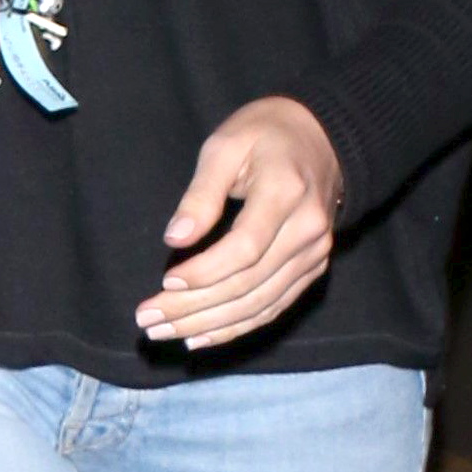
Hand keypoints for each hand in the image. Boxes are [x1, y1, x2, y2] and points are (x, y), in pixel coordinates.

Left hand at [137, 99, 343, 352]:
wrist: (323, 138)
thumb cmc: (265, 135)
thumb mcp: (225, 146)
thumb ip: (201, 194)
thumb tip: (175, 239)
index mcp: (286, 192)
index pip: (245, 248)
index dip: (205, 272)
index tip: (167, 283)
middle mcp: (308, 229)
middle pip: (249, 284)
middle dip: (194, 308)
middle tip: (148, 320)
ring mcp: (314, 252)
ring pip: (259, 303)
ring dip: (209, 325)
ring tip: (164, 332)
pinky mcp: (313, 267)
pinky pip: (274, 306)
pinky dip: (237, 327)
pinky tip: (201, 336)